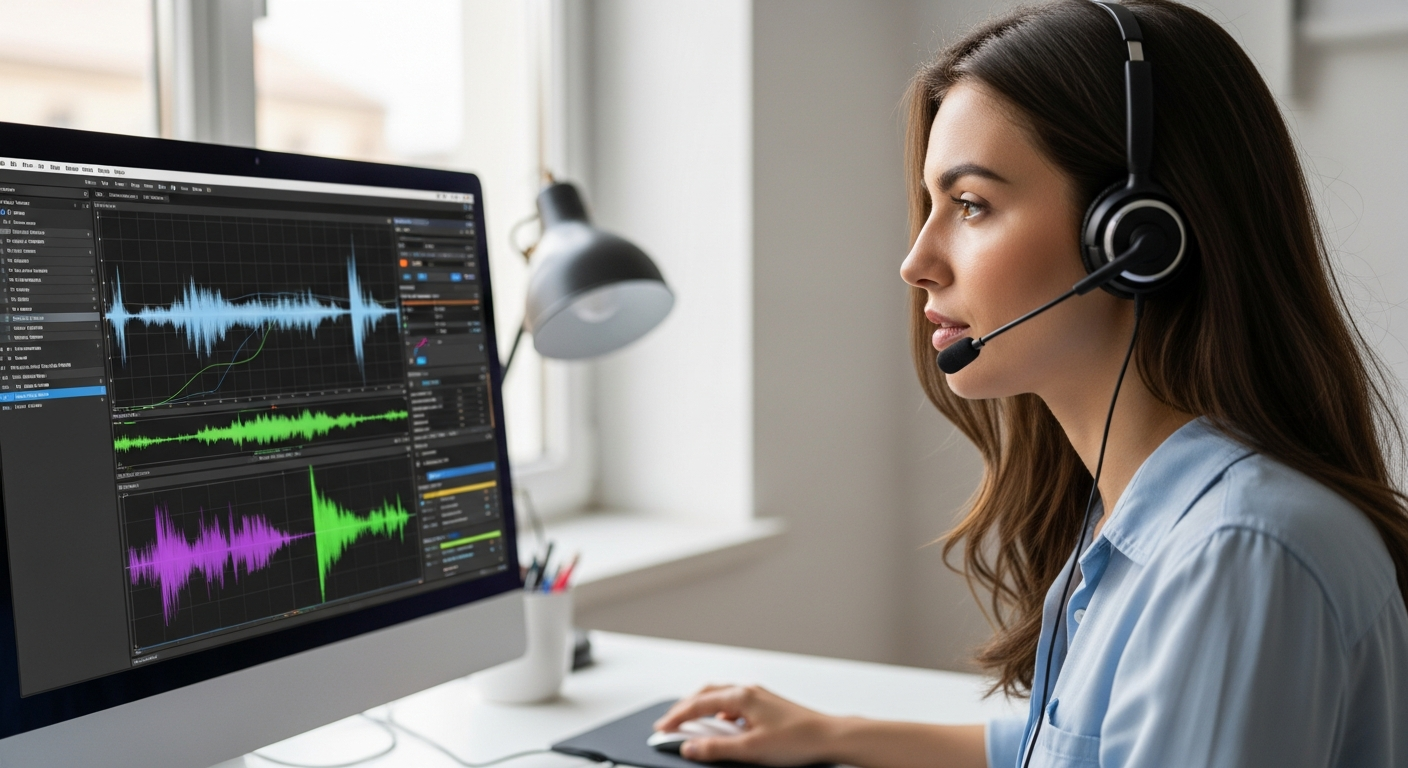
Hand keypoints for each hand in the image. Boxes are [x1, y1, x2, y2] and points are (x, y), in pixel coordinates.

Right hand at [652, 684, 835, 765]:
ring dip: (702, 709)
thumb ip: (716, 749)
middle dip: (685, 708)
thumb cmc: (797, 739)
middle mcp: (749, 691)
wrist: (830, 737)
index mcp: (741, 696)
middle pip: (706, 694)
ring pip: (721, 698)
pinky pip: (735, 705)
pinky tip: (723, 728)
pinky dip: (720, 714)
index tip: (661, 729)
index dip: (676, 717)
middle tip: (670, 724)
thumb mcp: (750, 749)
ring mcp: (759, 697)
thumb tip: (689, 747)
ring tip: (690, 725)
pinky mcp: (768, 707)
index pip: (697, 704)